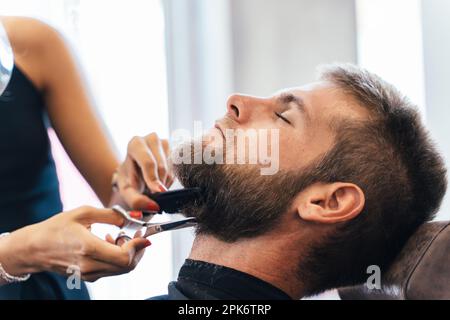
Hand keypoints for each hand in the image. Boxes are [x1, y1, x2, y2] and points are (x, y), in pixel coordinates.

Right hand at [0, 206, 150, 281]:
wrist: (33, 248)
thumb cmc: (55, 228)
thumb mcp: (83, 213)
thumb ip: (111, 215)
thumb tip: (134, 218)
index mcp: (88, 248)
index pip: (124, 257)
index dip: (139, 246)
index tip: (143, 234)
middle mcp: (89, 265)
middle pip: (127, 266)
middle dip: (138, 249)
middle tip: (137, 234)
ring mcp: (88, 274)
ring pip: (122, 270)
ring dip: (129, 254)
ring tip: (121, 236)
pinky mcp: (87, 277)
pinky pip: (111, 270)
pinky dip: (118, 258)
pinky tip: (110, 243)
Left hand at [116, 133, 173, 209]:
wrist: (137, 173)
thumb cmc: (130, 179)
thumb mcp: (127, 191)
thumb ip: (135, 200)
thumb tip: (153, 206)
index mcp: (135, 143)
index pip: (148, 162)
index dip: (153, 179)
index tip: (158, 192)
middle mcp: (152, 138)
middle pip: (162, 166)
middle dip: (158, 183)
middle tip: (151, 192)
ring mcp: (167, 142)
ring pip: (171, 170)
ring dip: (164, 183)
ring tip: (153, 185)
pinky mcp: (177, 149)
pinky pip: (178, 170)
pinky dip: (170, 180)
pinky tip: (161, 180)